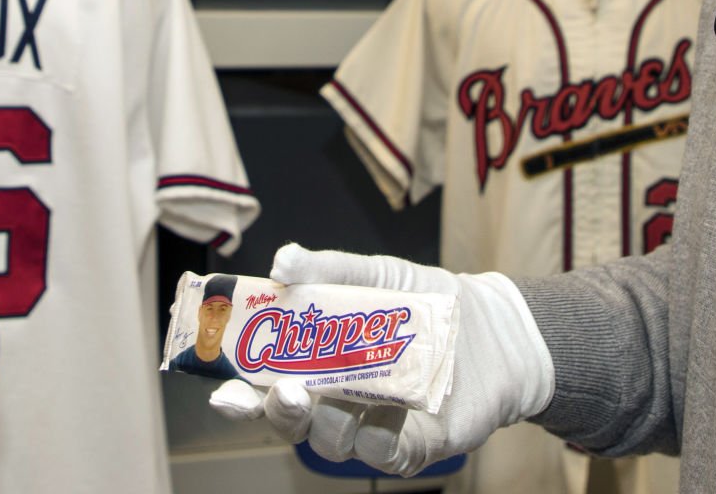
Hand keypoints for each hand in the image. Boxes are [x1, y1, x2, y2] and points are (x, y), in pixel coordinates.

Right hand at [209, 243, 554, 475]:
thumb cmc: (426, 300)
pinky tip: (374, 424)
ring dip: (324, 424)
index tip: (222, 390)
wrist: (493, 324)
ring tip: (326, 396)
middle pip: (296, 420)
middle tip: (279, 391)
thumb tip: (280, 260)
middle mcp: (342, 402)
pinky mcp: (415, 444)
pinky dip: (375, 443)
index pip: (272, 386)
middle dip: (281, 410)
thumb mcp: (377, 274)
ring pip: (335, 441)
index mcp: (322, 367)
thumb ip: (329, 269)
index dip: (244, 394)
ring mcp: (376, 425)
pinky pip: (385, 454)